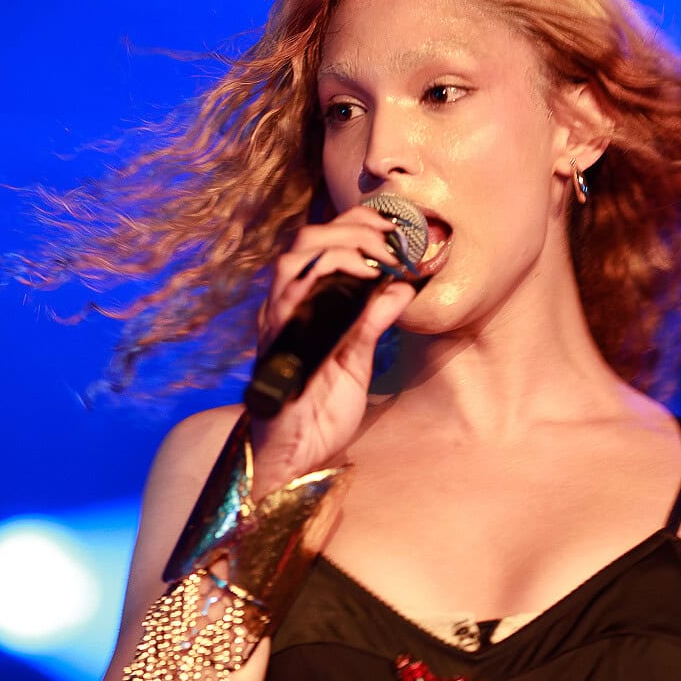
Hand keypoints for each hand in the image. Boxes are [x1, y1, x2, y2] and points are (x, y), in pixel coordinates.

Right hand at [248, 205, 418, 495]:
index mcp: (304, 303)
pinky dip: (325, 282)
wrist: (297, 454)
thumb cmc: (322, 408)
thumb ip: (374, 321)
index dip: (356, 225)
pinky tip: (360, 282)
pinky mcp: (278, 346)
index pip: (321, 244)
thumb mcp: (358, 358)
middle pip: (305, 241)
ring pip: (293, 262)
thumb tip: (403, 287)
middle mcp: (286, 306)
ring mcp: (278, 324)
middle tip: (392, 243)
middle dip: (352, 230)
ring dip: (340, 249)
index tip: (396, 228)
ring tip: (378, 261)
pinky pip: (290, 302)